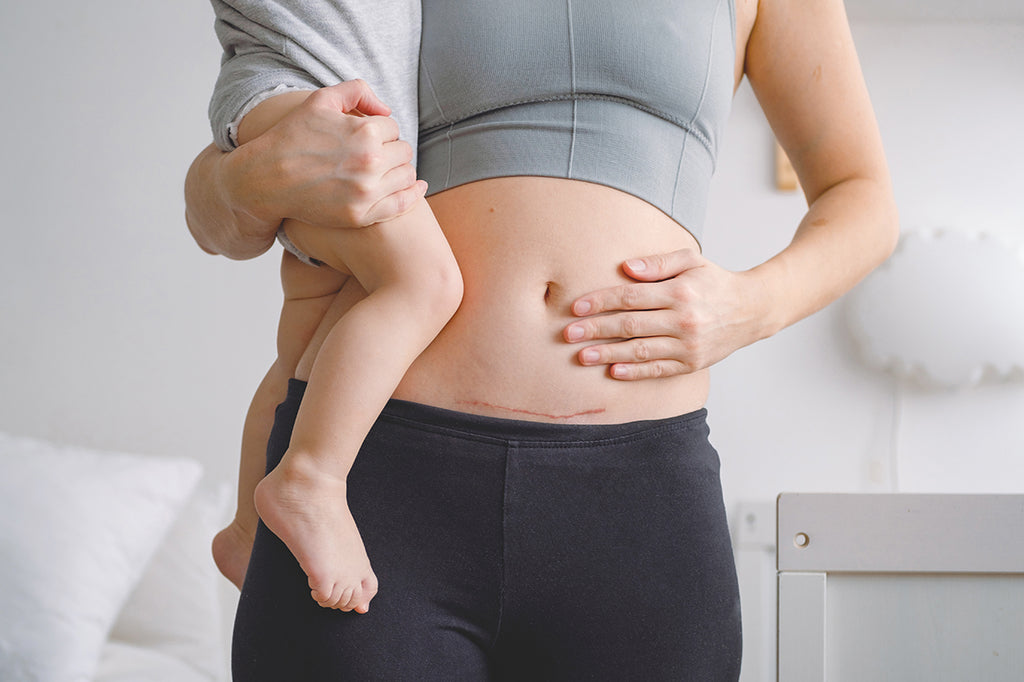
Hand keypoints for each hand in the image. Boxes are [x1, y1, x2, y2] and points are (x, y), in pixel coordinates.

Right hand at [227, 79, 425, 230]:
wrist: (265, 179)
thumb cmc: (292, 137)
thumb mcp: (320, 100)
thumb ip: (358, 91)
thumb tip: (386, 109)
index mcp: (365, 132)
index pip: (393, 128)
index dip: (379, 130)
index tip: (362, 137)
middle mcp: (370, 162)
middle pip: (403, 152)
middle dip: (391, 150)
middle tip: (372, 155)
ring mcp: (366, 192)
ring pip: (407, 176)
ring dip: (399, 170)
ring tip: (382, 169)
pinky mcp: (361, 215)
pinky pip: (402, 204)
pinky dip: (412, 194)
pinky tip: (416, 187)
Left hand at [563, 249, 768, 379]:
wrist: (752, 310)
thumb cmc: (714, 282)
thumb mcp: (691, 260)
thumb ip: (658, 263)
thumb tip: (625, 267)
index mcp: (680, 292)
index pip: (631, 297)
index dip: (601, 302)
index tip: (576, 307)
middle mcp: (683, 320)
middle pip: (630, 326)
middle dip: (595, 329)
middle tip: (568, 333)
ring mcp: (688, 345)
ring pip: (640, 351)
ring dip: (607, 354)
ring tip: (582, 355)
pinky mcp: (691, 364)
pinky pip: (657, 370)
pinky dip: (634, 372)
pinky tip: (612, 371)